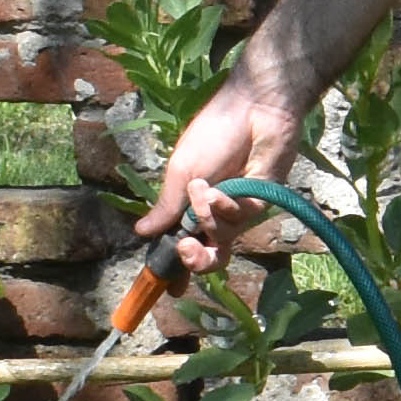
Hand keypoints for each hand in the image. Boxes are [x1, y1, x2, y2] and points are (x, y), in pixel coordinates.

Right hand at [138, 61, 315, 253]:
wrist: (254, 111)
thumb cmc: (213, 134)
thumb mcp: (181, 173)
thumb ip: (165, 207)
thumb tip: (140, 233)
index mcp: (191, 206)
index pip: (183, 243)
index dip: (178, 267)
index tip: (169, 289)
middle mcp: (216, 214)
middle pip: (209, 256)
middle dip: (195, 259)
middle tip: (185, 248)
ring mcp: (239, 211)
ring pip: (221, 239)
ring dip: (207, 217)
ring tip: (203, 188)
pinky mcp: (260, 205)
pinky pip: (237, 220)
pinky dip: (224, 207)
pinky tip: (220, 188)